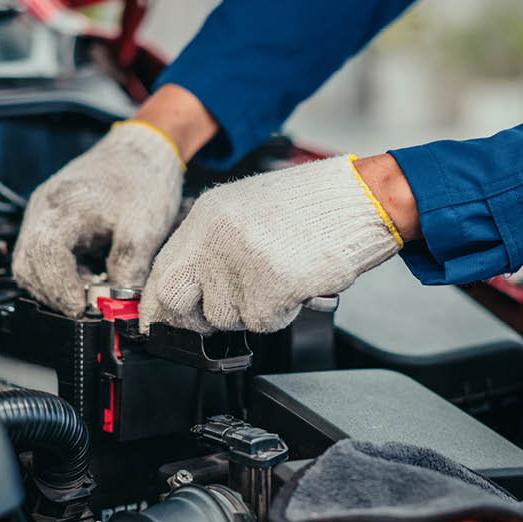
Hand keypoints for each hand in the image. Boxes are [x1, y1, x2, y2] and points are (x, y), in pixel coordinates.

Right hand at [12, 119, 183, 315]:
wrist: (141, 151)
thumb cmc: (142, 179)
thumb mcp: (145, 227)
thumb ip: (130, 267)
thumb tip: (120, 303)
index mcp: (63, 206)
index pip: (45, 256)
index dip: (61, 288)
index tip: (82, 310)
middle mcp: (43, 209)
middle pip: (28, 264)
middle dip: (55, 293)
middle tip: (87, 309)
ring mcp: (42, 214)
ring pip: (29, 264)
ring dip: (56, 286)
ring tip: (89, 294)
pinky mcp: (48, 220)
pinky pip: (40, 256)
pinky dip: (59, 274)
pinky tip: (86, 278)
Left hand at [139, 154, 406, 333]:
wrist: (361, 199)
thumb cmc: (313, 207)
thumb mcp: (246, 209)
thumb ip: (212, 244)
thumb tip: (187, 287)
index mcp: (208, 215)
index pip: (162, 271)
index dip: (161, 304)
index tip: (161, 321)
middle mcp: (217, 236)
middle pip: (177, 299)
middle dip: (194, 318)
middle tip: (221, 313)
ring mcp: (243, 260)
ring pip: (226, 316)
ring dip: (252, 310)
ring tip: (279, 277)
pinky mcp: (272, 284)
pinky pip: (262, 322)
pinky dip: (281, 313)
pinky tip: (296, 284)